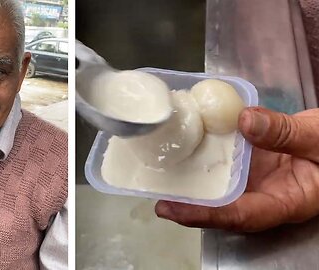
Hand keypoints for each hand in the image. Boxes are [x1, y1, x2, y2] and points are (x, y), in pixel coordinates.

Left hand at [155, 107, 318, 231]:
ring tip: (161, 176)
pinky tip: (186, 145)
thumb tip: (245, 121)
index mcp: (286, 202)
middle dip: (190, 206)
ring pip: (221, 186)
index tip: (174, 209)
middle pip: (223, 208)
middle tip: (158, 196)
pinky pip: (226, 162)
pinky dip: (206, 156)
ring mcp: (256, 179)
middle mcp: (264, 195)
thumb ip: (286, 133)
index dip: (206, 215)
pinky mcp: (251, 161)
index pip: (241, 216)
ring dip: (193, 183)